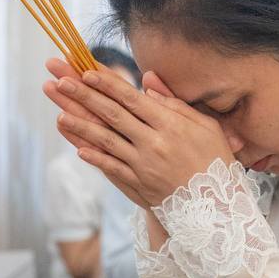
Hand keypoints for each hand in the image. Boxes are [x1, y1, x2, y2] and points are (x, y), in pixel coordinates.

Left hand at [43, 60, 235, 208]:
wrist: (218, 206)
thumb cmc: (215, 161)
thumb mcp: (206, 126)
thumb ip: (176, 104)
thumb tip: (148, 81)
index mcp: (170, 124)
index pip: (132, 98)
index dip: (108, 84)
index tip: (86, 71)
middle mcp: (154, 142)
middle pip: (113, 114)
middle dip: (85, 97)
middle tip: (62, 81)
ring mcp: (145, 165)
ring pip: (108, 141)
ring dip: (82, 126)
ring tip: (60, 114)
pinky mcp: (140, 185)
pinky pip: (113, 169)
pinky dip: (96, 158)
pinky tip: (78, 149)